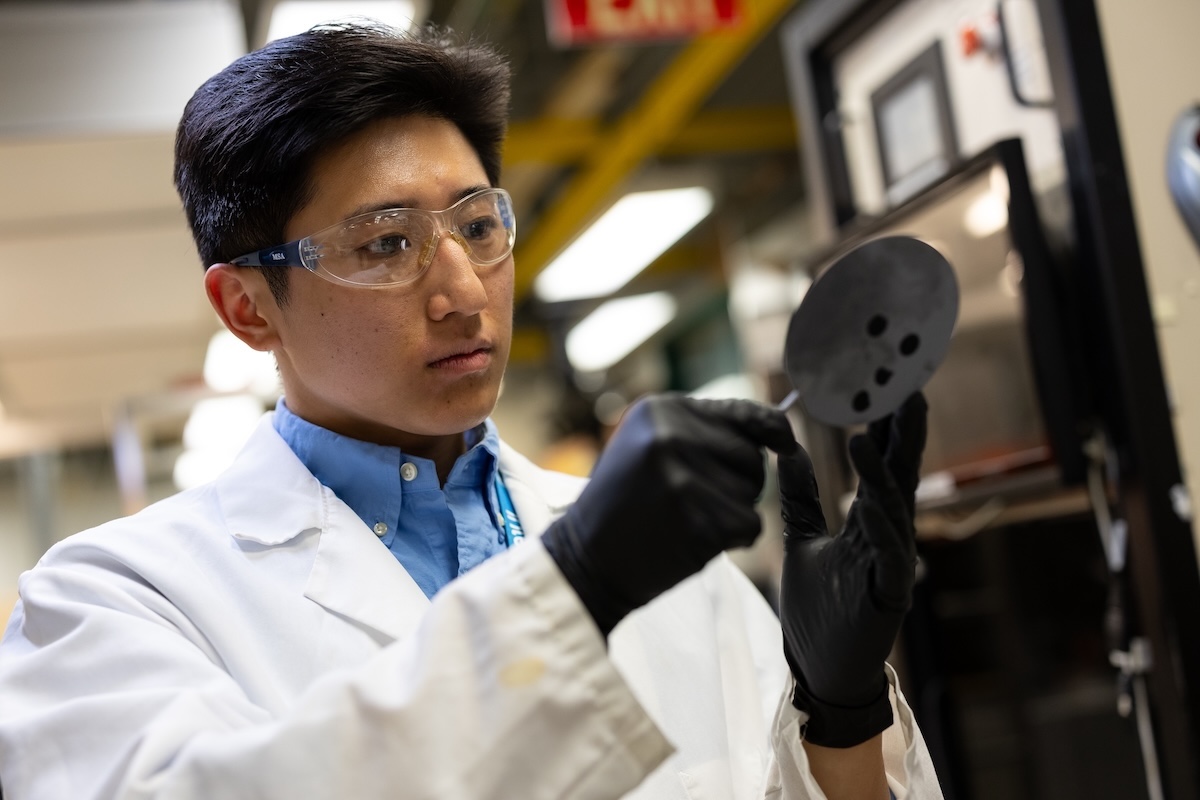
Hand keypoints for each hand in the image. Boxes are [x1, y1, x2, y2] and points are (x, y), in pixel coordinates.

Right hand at [541, 394, 796, 636]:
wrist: (585, 558)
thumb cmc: (625, 502)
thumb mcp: (650, 445)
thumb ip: (703, 431)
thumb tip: (782, 430)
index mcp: (662, 410)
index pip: (744, 413)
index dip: (773, 429)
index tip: (786, 442)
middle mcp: (671, 435)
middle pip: (753, 456)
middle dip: (740, 481)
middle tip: (693, 500)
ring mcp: (683, 477)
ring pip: (753, 493)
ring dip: (733, 511)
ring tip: (686, 518)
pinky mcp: (696, 519)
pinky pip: (749, 526)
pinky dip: (733, 540)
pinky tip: (693, 540)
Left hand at [777, 392, 926, 747]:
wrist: (819, 666)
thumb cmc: (818, 607)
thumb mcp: (800, 539)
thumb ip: (802, 498)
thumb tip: (791, 452)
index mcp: (867, 521)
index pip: (882, 466)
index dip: (887, 428)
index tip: (889, 387)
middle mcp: (885, 536)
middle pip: (899, 476)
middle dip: (904, 435)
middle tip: (909, 389)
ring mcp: (891, 564)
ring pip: (894, 510)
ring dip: (883, 474)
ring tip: (867, 436)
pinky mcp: (888, 595)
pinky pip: (888, 556)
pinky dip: (881, 527)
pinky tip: (871, 503)